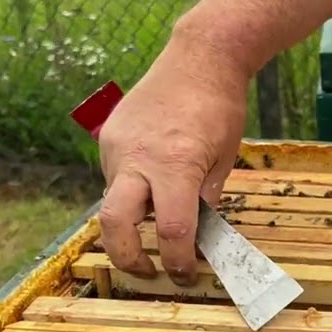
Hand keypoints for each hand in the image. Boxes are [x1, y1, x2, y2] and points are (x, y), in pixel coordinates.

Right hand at [95, 33, 250, 285]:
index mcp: (175, 165)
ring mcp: (117, 146)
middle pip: (114, 224)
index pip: (173, 230)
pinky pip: (114, 178)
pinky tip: (150, 186)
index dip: (178, 261)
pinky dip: (130, 194)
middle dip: (127, 257)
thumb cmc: (220, 107)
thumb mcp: (222, 160)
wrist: (199, 56)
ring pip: (112, 201)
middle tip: (147, 272)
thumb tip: (193, 237)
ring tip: (156, 222)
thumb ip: (204, 200)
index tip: (184, 274)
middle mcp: (138, 158)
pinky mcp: (109, 137)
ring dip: (131, 222)